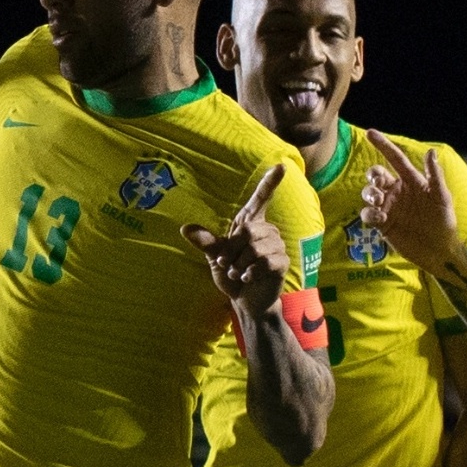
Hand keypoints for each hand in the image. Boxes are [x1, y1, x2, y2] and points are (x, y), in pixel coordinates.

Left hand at [183, 167, 291, 312]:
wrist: (244, 300)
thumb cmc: (230, 274)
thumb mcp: (214, 257)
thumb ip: (205, 242)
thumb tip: (185, 229)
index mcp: (250, 224)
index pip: (261, 199)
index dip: (270, 183)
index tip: (281, 166)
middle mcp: (266, 231)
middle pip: (248, 231)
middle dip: (231, 252)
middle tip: (226, 264)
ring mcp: (277, 246)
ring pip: (255, 249)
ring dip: (239, 265)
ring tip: (238, 272)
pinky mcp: (281, 263)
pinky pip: (264, 262)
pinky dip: (249, 273)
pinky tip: (248, 278)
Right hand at [354, 131, 464, 271]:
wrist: (438, 250)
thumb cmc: (444, 221)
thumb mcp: (442, 197)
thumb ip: (434, 175)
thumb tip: (430, 151)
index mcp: (411, 181)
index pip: (395, 159)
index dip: (383, 145)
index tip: (370, 133)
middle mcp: (397, 191)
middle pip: (376, 175)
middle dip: (373, 175)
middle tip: (379, 184)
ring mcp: (389, 207)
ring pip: (369, 193)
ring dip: (370, 194)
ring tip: (380, 203)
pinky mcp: (383, 224)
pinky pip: (368, 214)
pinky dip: (369, 214)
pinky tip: (380, 218)